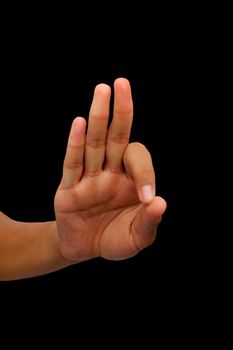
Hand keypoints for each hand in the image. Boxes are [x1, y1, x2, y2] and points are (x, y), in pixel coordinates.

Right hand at [54, 78, 165, 261]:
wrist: (84, 249)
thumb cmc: (114, 239)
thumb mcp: (137, 238)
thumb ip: (149, 221)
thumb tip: (159, 202)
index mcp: (130, 180)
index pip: (138, 161)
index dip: (145, 174)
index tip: (147, 199)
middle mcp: (109, 172)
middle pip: (116, 137)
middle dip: (121, 111)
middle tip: (122, 84)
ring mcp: (88, 178)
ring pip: (94, 144)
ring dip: (97, 118)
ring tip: (102, 90)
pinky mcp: (69, 189)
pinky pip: (72, 164)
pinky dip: (74, 144)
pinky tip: (78, 123)